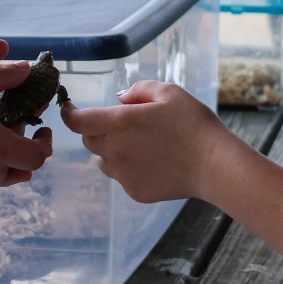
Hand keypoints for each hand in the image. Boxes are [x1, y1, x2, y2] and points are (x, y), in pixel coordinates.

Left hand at [61, 80, 226, 202]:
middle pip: (89, 141)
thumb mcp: (168, 92)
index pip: (78, 121)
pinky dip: (130, 168)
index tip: (68, 108)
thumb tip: (119, 100)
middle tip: (124, 124)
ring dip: (112, 150)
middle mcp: (115, 151)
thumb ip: (138, 90)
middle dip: (98, 130)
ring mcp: (124, 175)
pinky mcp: (135, 192)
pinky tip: (155, 162)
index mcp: (119, 124)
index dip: (68, 113)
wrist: (214, 164)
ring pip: (103, 161)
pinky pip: (122, 177)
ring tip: (142, 144)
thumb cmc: (192, 123)